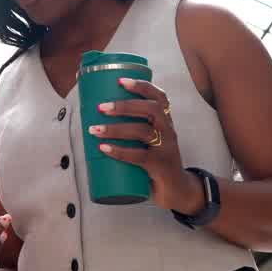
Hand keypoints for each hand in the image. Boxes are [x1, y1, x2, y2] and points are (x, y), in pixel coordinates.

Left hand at [89, 78, 199, 212]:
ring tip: (95, 129)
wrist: (177, 190)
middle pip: (151, 110)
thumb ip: (132, 128)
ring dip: (116, 128)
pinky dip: (119, 151)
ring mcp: (166, 149)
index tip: (120, 80)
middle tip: (101, 107)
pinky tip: (104, 148)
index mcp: (166, 121)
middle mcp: (169, 131)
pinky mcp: (159, 166)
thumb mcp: (151, 141)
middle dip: (125, 105)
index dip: (142, 86)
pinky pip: (139, 156)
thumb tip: (96, 116)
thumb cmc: (156, 160)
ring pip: (143, 131)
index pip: (160, 97)